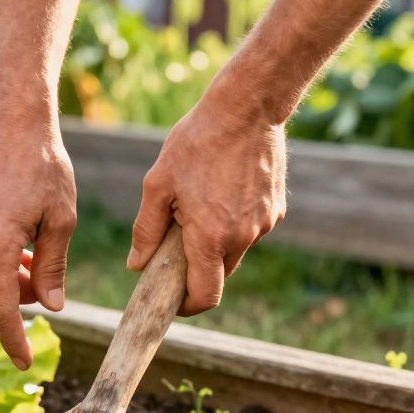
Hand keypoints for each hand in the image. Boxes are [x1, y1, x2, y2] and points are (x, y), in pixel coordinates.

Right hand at [0, 120, 76, 369]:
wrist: (8, 123)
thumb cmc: (43, 166)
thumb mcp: (61, 219)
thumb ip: (54, 268)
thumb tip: (52, 308)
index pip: (0, 311)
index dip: (13, 340)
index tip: (24, 362)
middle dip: (13, 305)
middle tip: (43, 283)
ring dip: (2, 283)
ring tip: (31, 256)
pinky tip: (14, 241)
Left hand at [128, 85, 287, 315]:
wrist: (248, 106)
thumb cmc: (197, 142)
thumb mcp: (158, 184)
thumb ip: (146, 230)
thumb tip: (136, 265)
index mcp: (210, 237)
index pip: (204, 296)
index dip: (187, 305)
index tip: (172, 299)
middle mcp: (243, 237)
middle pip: (218, 276)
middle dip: (196, 270)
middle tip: (175, 245)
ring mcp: (264, 224)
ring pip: (235, 252)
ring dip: (215, 244)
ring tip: (197, 207)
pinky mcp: (277, 209)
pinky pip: (250, 230)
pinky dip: (233, 224)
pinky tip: (221, 192)